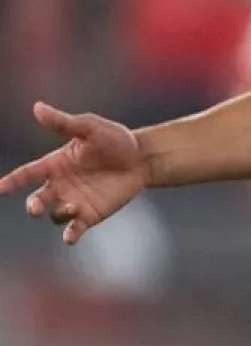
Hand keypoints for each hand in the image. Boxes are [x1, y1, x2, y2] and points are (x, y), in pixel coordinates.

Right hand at [0, 102, 148, 243]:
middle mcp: (60, 185)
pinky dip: (70, 235)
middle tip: (37, 206)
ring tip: (74, 207)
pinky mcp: (90, 215)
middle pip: (37, 200)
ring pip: (55, 216)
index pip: (25, 174)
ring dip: (60, 214)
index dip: (10, 182)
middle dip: (33, 205)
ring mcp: (74, 201)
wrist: (142, 158)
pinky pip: (74, 229)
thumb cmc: (114, 140)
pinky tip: (71, 237)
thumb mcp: (89, 128)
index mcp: (55, 164)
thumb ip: (63, 123)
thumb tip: (37, 107)